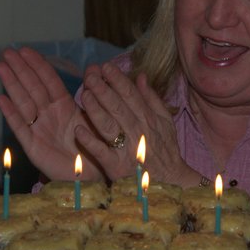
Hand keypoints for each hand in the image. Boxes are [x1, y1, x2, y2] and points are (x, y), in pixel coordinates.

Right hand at [0, 47, 103, 181]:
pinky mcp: (33, 147)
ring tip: (0, 67)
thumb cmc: (95, 147)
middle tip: (6, 51)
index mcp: (65, 106)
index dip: (37, 65)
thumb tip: (95, 67)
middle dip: (20, 69)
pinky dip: (10, 114)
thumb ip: (94, 95)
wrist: (93, 177)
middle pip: (32, 87)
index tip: (25, 50)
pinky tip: (0, 99)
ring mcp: (39, 129)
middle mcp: (49, 115)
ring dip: (12, 84)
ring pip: (23, 102)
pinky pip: (20, 128)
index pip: (48, 81)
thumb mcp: (97, 117)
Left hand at [75, 62, 198, 185]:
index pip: (131, 94)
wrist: (171, 183)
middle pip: (118, 107)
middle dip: (104, 89)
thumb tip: (141, 76)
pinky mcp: (117, 167)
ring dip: (96, 110)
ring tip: (84, 95)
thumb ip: (152, 98)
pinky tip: (78, 130)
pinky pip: (102, 152)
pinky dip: (90, 141)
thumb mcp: (165, 122)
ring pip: (109, 126)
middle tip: (90, 75)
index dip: (118, 79)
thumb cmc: (165, 150)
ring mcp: (127, 149)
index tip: (105, 66)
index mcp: (148, 118)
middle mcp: (138, 131)